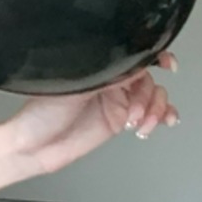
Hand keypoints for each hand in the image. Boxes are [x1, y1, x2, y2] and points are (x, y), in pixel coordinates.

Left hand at [2, 51, 180, 176]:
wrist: (34, 147)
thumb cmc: (41, 114)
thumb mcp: (73, 87)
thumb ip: (106, 76)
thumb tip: (135, 66)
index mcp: (96, 66)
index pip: (132, 54)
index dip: (155, 56)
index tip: (168, 64)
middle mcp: (108, 81)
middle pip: (148, 77)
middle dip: (150, 95)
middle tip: (135, 112)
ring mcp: (115, 100)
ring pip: (153, 96)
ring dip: (156, 109)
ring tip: (140, 123)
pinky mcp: (118, 119)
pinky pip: (150, 114)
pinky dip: (162, 115)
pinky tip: (163, 121)